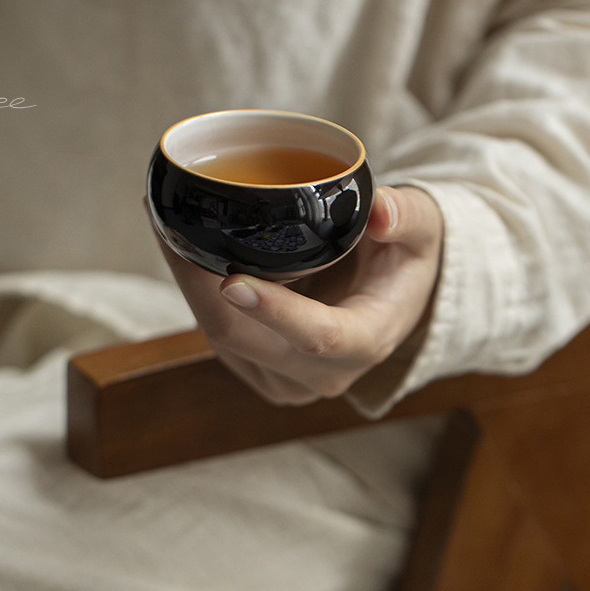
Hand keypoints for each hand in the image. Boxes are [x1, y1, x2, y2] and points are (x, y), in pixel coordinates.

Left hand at [161, 185, 441, 404]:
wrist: (391, 302)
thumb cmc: (404, 262)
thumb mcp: (423, 231)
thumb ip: (407, 217)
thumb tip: (380, 210)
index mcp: (364, 343)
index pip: (317, 337)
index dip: (274, 312)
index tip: (233, 279)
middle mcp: (320, 375)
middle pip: (244, 337)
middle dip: (198, 281)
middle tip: (168, 217)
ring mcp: (284, 380)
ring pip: (220, 336)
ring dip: (187, 281)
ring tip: (166, 219)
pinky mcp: (257, 371)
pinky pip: (215, 335)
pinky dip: (195, 291)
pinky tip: (183, 248)